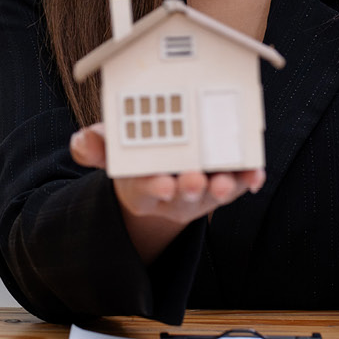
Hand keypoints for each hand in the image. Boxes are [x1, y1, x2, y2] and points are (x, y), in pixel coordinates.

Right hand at [69, 124, 263, 262]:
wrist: (160, 173)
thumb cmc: (135, 156)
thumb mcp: (109, 148)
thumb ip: (93, 146)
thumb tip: (83, 142)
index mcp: (140, 187)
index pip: (143, 191)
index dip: (152, 187)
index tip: (161, 183)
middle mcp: (173, 194)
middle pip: (182, 195)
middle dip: (189, 188)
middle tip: (193, 179)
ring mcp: (201, 190)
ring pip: (213, 193)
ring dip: (222, 188)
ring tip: (226, 181)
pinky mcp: (225, 182)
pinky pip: (239, 183)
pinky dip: (248, 179)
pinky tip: (255, 173)